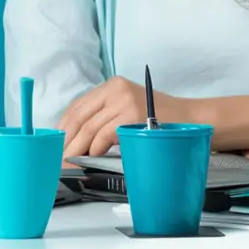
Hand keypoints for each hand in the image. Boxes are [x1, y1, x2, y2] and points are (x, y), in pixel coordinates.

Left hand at [56, 76, 194, 157]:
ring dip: (76, 148)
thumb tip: (76, 138)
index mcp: (112, 85)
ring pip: (89, 127)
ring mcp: (124, 101)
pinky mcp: (133, 115)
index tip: (55, 144)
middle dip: (66, 140)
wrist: (192, 119)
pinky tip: (90, 156)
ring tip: (69, 163)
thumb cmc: (161, 119)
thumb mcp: (129, 108)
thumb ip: (106, 116)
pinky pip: (105, 134)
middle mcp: (115, 89)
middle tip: (58, 159)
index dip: (63, 127)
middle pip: (80, 117)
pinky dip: (94, 147)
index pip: (78, 106)